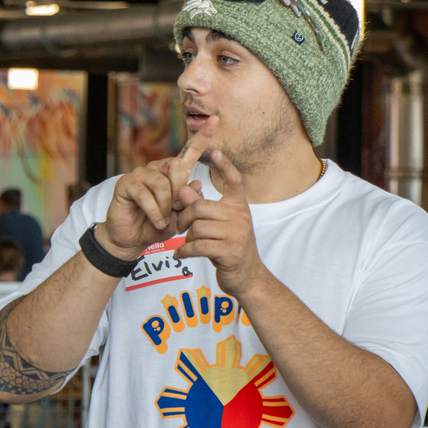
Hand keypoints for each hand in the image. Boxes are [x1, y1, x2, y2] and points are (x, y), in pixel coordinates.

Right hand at [100, 117, 217, 258]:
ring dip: (167, 206)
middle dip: (180, 193)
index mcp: (174, 173)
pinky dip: (155, 212)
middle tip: (176, 211)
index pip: (190, 151)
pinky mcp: (126, 183)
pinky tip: (157, 222)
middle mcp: (158, 168)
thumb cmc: (159, 224)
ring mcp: (141, 173)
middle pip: (177, 167)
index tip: (215, 120)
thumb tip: (197, 183)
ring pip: (163, 183)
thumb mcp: (182, 216)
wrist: (134, 238)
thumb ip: (191, 202)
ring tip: (164, 219)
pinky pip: (146, 195)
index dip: (203, 137)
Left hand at [173, 149, 265, 298]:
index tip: (215, 151)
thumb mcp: (219, 225)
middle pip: (200, 207)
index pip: (234, 181)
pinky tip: (180, 255)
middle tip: (180, 227)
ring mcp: (237, 235)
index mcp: (239, 207)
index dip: (225, 165)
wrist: (247, 277)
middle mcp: (241, 217)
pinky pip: (197, 246)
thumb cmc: (230, 247)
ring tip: (187, 244)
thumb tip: (184, 189)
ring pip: (196, 227)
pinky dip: (184, 252)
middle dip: (184, 217)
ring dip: (186, 238)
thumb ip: (203, 207)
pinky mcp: (230, 252)